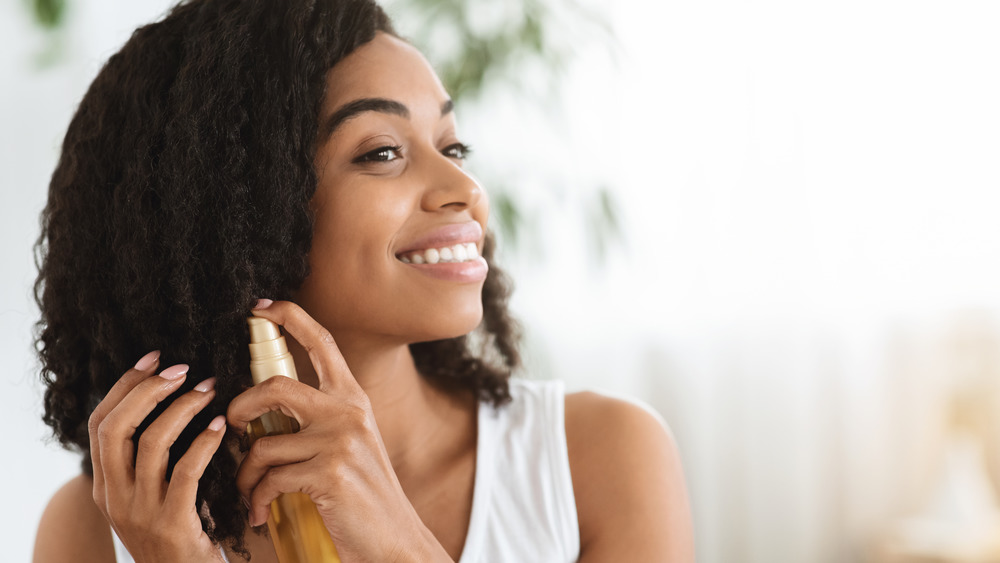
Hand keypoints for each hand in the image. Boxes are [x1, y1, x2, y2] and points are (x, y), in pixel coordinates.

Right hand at [88, 352, 226, 562]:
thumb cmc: (179, 537)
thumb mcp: (151, 499)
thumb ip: (149, 464)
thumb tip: (169, 406)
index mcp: (106, 487)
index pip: (101, 424)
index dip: (124, 386)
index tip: (153, 358)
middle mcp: (114, 497)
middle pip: (116, 427)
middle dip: (148, 389)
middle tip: (182, 370)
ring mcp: (140, 512)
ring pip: (151, 443)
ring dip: (183, 408)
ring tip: (210, 390)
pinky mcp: (172, 523)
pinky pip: (186, 471)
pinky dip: (204, 442)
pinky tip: (221, 426)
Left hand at [227, 300, 449, 561]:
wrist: (394, 541)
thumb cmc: (363, 497)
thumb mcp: (351, 446)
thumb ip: (319, 422)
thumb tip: (263, 414)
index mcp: (353, 399)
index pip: (322, 342)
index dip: (290, 317)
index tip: (260, 306)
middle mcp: (349, 412)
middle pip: (275, 387)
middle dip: (240, 407)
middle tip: (232, 426)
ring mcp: (340, 442)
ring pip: (263, 445)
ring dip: (245, 474)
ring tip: (249, 491)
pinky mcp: (328, 474)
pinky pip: (270, 479)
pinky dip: (256, 499)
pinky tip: (260, 512)